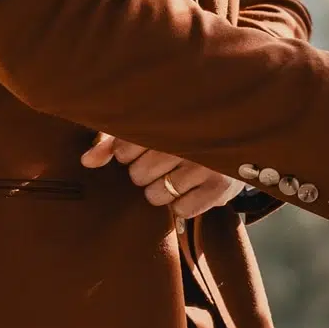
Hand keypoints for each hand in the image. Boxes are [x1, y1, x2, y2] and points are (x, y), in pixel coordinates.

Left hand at [81, 135, 244, 220]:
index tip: (139, 147)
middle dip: (144, 172)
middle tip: (162, 160)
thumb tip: (86, 161)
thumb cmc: (184, 131)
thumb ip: (114, 140)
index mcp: (170, 117)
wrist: (242, 134)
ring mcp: (207, 164)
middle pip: (138, 174)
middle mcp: (189, 139)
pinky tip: (192, 188)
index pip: (125, 147)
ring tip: (177, 175)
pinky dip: (182, 205)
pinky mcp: (220, 188)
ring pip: (156, 195)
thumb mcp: (150, 127)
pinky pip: (180, 210)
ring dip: (161, 190)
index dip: (125, 153)